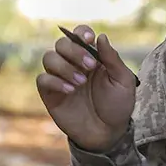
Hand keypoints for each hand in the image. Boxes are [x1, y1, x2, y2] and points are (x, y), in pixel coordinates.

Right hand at [36, 25, 135, 152]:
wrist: (108, 133)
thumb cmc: (118, 105)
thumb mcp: (123, 81)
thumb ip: (112, 58)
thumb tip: (101, 36)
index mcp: (90, 56)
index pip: (78, 35)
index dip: (80, 33)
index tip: (89, 39)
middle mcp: (72, 64)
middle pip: (61, 43)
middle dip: (74, 51)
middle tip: (90, 67)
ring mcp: (60, 78)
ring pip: (49, 57)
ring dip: (64, 67)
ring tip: (80, 82)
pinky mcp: (50, 94)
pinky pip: (42, 79)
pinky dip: (54, 82)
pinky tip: (70, 91)